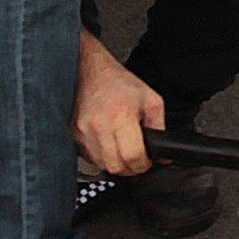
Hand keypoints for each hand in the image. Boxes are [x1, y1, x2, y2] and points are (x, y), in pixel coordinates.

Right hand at [75, 41, 163, 177]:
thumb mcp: (150, 99)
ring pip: (102, 165)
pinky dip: (101, 157)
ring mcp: (84, 132)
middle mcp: (99, 126)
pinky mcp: (75, 135)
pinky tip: (108, 144)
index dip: (144, 164)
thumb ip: (159, 126)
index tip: (147, 160)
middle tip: (136, 158)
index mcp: (120, 116)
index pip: (132, 156)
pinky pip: (90, 158)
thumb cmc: (118, 82)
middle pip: (116, 166)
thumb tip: (163, 153)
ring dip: (115, 163)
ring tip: (122, 150)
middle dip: (130, 167)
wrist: (89, 71)